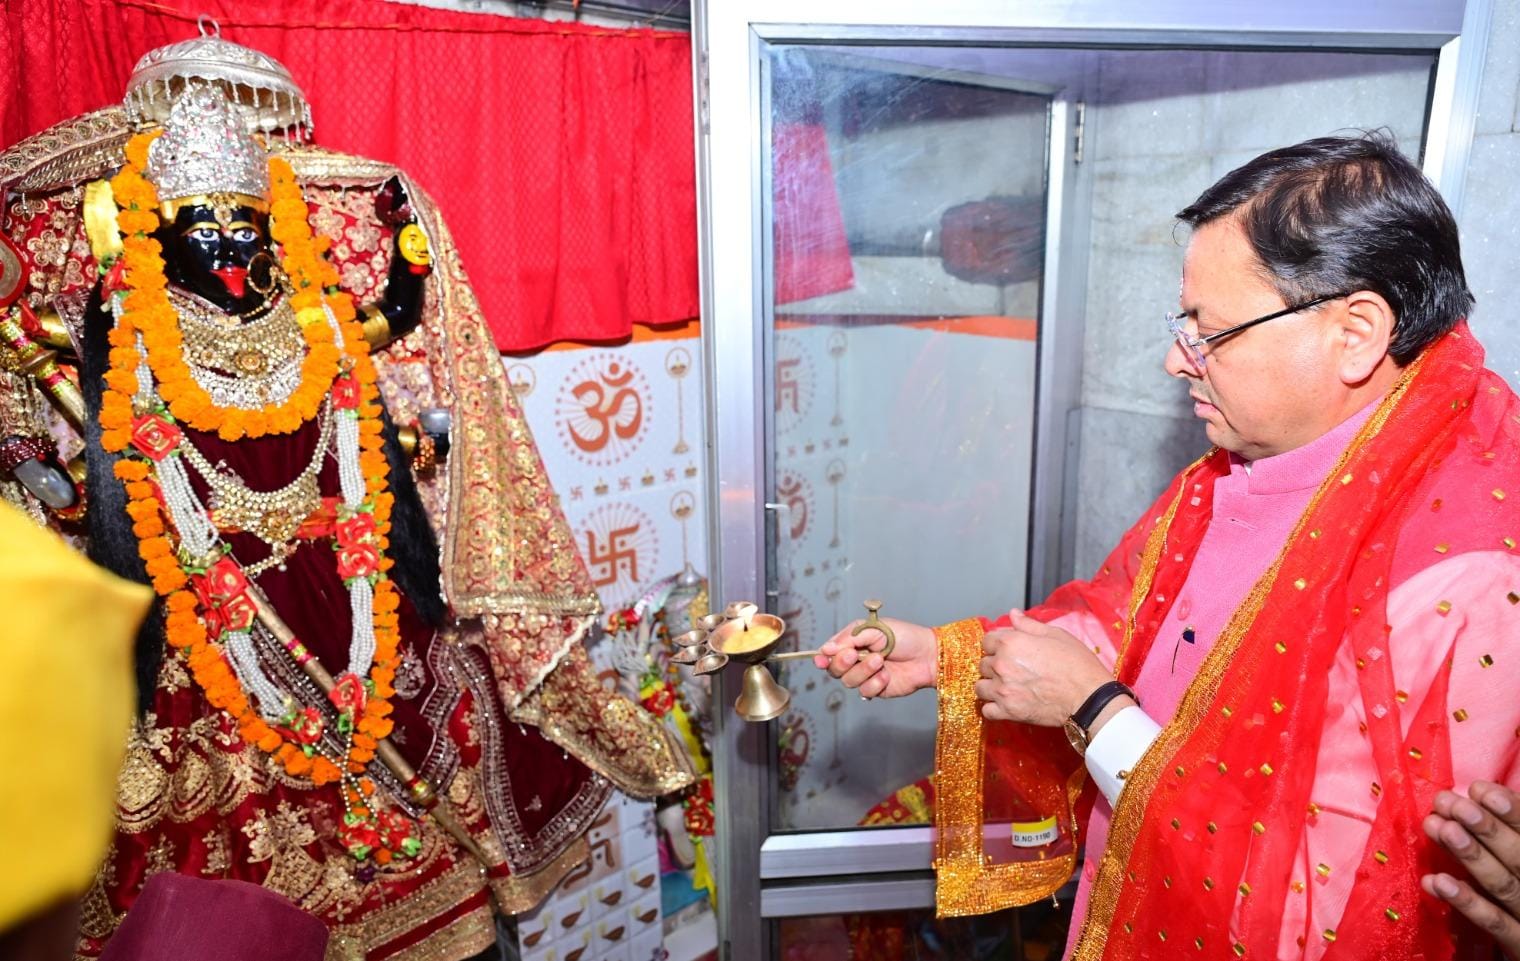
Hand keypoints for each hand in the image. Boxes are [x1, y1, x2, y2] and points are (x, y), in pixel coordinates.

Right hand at [813, 618, 935, 698]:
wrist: (927, 655)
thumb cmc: (904, 636)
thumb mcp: (875, 629)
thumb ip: (849, 638)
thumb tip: (825, 649)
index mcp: (853, 642)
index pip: (830, 652)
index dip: (823, 657)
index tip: (821, 659)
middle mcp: (856, 660)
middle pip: (834, 669)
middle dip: (842, 663)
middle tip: (856, 654)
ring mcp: (865, 676)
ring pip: (849, 681)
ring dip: (863, 671)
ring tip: (881, 660)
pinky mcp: (875, 689)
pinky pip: (864, 692)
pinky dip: (875, 683)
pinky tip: (887, 675)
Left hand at [974, 610, 1113, 725]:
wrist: (1089, 697)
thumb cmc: (1076, 663)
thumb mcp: (1056, 635)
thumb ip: (1029, 624)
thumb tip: (1013, 614)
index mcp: (1010, 643)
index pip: (987, 641)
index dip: (997, 645)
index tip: (1008, 651)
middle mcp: (1002, 665)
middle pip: (983, 663)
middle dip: (995, 665)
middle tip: (1013, 670)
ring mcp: (1003, 690)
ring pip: (980, 687)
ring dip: (990, 686)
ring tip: (1006, 687)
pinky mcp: (1008, 711)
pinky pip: (987, 710)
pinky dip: (993, 708)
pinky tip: (1005, 704)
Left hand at [1421, 781, 1519, 958]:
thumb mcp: (1517, 854)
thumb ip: (1507, 831)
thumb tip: (1476, 793)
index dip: (1512, 810)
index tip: (1479, 789)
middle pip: (1519, 856)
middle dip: (1485, 828)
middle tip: (1451, 804)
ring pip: (1502, 885)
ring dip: (1471, 856)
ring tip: (1441, 829)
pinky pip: (1494, 923)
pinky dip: (1466, 901)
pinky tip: (1436, 881)